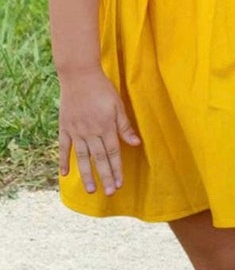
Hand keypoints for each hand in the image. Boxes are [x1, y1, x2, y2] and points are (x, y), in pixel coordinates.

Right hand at [58, 69, 139, 195]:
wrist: (79, 76)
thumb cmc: (103, 89)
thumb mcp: (118, 105)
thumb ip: (125, 126)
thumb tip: (136, 143)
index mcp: (106, 127)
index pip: (114, 153)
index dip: (117, 169)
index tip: (120, 183)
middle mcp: (91, 132)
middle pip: (99, 159)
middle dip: (105, 177)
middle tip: (109, 193)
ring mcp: (76, 131)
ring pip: (82, 158)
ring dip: (87, 174)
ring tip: (91, 190)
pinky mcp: (65, 128)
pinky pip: (64, 148)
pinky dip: (64, 161)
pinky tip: (65, 174)